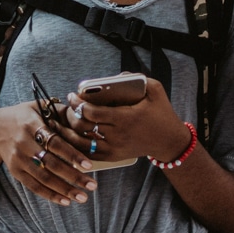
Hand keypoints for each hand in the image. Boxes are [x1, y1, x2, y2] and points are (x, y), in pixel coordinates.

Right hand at [0, 103, 98, 206]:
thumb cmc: (25, 116)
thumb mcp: (39, 106)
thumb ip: (60, 111)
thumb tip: (84, 116)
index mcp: (32, 126)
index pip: (55, 143)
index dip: (72, 155)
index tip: (89, 165)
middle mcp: (24, 144)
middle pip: (51, 164)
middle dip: (73, 176)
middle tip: (92, 185)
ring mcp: (18, 160)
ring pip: (43, 178)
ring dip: (64, 189)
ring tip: (82, 197)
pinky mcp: (15, 171)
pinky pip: (33, 186)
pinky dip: (50, 194)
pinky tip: (66, 200)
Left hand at [62, 79, 192, 165]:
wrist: (169, 141)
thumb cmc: (162, 114)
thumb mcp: (156, 91)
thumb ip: (139, 78)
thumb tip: (119, 75)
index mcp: (126, 117)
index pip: (92, 112)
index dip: (78, 103)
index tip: (72, 95)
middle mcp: (118, 135)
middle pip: (83, 126)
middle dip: (70, 115)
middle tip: (67, 107)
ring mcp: (114, 148)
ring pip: (82, 143)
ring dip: (69, 132)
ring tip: (64, 122)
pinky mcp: (113, 157)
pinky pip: (89, 154)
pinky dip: (78, 147)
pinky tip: (72, 138)